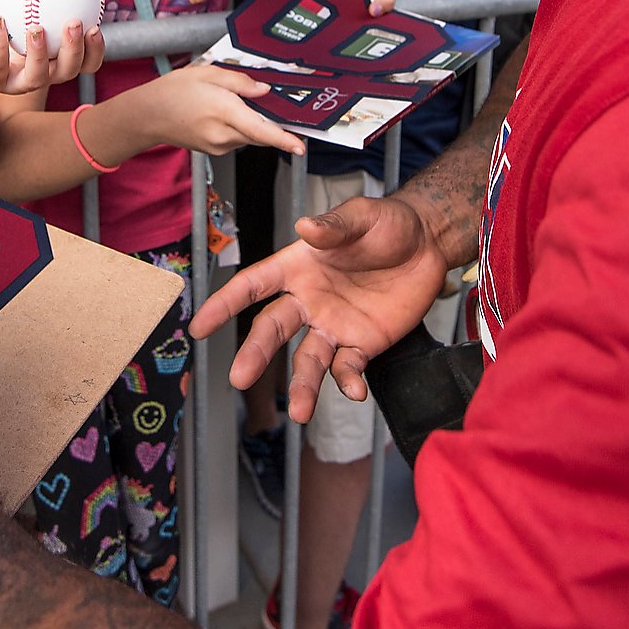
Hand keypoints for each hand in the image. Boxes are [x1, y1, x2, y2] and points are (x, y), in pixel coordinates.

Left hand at [0, 4, 105, 95]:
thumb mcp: (10, 0)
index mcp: (54, 59)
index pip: (84, 61)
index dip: (96, 49)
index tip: (96, 23)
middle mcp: (41, 75)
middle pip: (69, 71)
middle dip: (76, 50)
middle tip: (75, 23)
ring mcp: (16, 83)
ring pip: (37, 77)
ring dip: (40, 52)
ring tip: (37, 27)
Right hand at [135, 64, 305, 157]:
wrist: (148, 116)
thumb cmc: (173, 91)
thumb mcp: (207, 73)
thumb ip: (239, 81)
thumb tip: (264, 90)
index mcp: (223, 111)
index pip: (260, 130)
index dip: (283, 139)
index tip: (301, 146)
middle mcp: (223, 134)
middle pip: (260, 132)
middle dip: (271, 121)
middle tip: (272, 104)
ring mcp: (218, 146)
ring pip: (249, 135)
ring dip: (251, 121)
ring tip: (229, 102)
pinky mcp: (215, 150)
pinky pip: (237, 138)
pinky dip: (239, 126)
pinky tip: (222, 112)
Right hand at [189, 193, 449, 422]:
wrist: (429, 245)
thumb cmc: (388, 224)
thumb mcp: (361, 217)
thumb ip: (334, 227)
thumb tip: (306, 226)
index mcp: (297, 267)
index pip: (252, 286)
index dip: (224, 304)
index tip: (198, 327)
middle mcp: (308, 301)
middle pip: (273, 330)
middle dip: (255, 354)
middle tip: (239, 378)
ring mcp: (334, 326)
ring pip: (308, 360)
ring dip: (302, 386)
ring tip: (299, 412)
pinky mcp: (363, 344)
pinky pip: (348, 368)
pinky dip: (349, 382)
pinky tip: (355, 391)